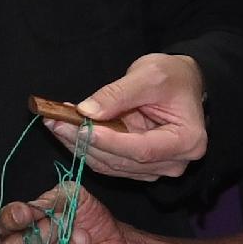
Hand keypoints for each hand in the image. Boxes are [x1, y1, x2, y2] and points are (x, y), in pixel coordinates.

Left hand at [54, 51, 206, 182]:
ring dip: (78, 146)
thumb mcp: (149, 75)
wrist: (180, 84)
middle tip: (55, 121)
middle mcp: (173, 162)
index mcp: (187, 141)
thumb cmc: (173, 77)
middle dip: (85, 142)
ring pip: (109, 164)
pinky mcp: (138, 167)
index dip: (109, 141)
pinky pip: (107, 162)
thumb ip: (118, 94)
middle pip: (122, 160)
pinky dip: (85, 147)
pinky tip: (67, 130)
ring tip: (55, 123)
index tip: (81, 128)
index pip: (142, 149)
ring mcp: (155, 168)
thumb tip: (87, 111)